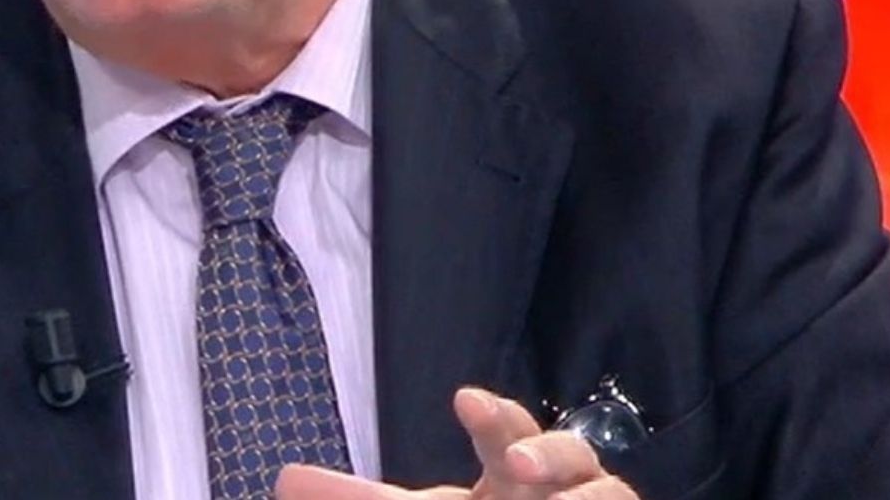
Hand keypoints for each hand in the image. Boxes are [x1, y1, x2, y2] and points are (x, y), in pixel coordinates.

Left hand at [274, 386, 639, 499]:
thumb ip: (357, 499)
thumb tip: (283, 479)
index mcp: (508, 471)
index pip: (502, 432)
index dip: (492, 417)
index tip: (460, 400)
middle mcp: (558, 487)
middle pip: (565, 453)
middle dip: (540, 447)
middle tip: (510, 458)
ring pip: (606, 492)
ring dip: (579, 490)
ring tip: (529, 481)